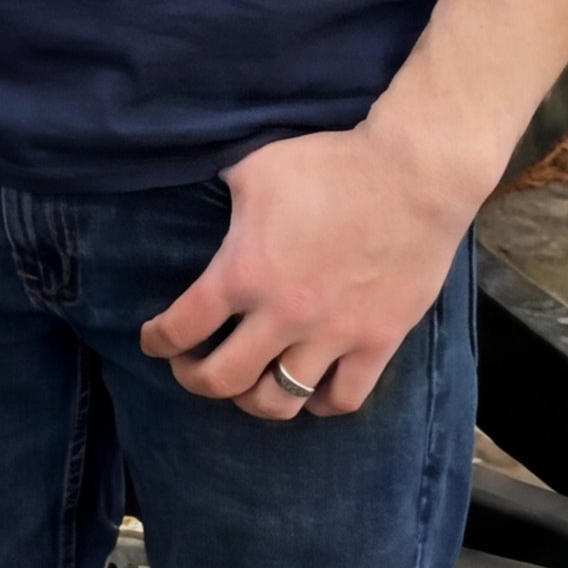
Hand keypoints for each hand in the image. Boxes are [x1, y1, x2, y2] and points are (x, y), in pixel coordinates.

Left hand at [141, 113, 485, 419]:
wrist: (412, 175)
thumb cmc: (329, 165)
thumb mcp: (253, 167)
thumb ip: (217, 190)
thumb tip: (191, 186)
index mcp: (244, 272)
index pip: (182, 328)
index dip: (158, 341)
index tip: (154, 341)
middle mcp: (283, 314)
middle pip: (222, 381)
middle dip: (195, 379)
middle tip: (191, 366)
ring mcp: (334, 335)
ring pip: (280, 401)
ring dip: (253, 400)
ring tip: (248, 383)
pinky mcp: (378, 342)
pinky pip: (342, 399)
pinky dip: (318, 403)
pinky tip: (308, 390)